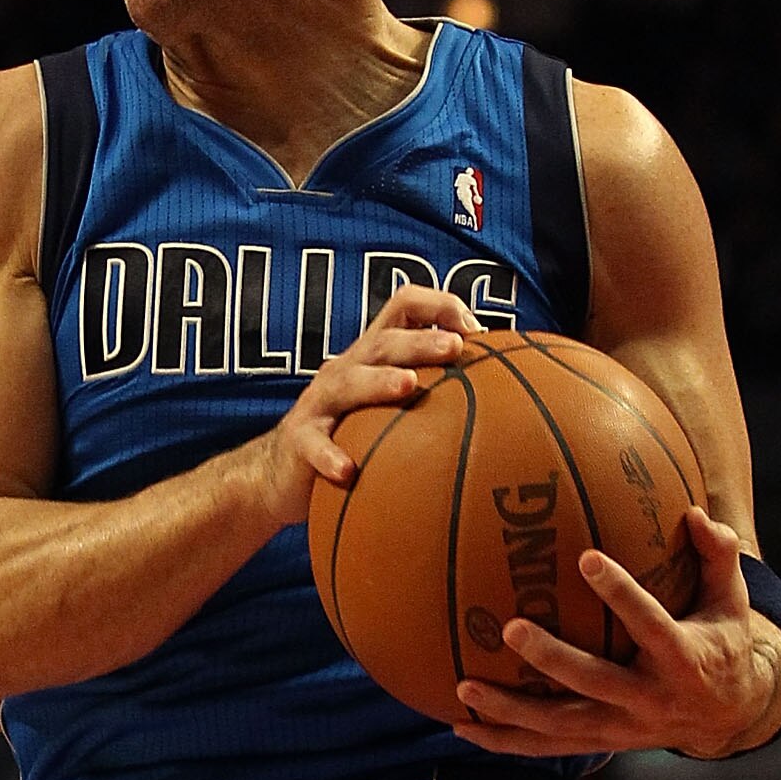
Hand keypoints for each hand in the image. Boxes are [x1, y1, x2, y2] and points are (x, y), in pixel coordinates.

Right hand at [248, 285, 477, 524]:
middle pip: (383, 341)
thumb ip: (429, 394)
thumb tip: (501, 398)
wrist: (279, 474)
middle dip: (420, 340)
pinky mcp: (299, 441)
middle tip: (456, 347)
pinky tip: (348, 471)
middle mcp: (345, 369)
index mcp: (371, 356)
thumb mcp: (385, 408)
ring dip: (379, 382)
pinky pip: (315, 445)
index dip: (438, 305)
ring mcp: (319, 403)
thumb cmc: (348, 436)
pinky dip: (330, 456)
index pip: (403, 307)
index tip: (474, 329)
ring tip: (408, 386)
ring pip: (348, 382)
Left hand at [453, 511, 780, 760]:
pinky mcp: (600, 745)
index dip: (622, 594)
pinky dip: (503, 741)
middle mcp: (649, 700)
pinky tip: (461, 727)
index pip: (651, 625)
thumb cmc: (722, 644)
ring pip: (560, 725)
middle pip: (594, 682)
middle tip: (509, 627)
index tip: (587, 558)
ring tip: (464, 687)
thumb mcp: (731, 602)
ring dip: (510, 710)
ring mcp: (621, 729)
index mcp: (683, 660)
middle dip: (551, 659)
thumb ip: (718, 556)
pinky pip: (546, 748)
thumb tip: (697, 511)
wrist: (729, 716)